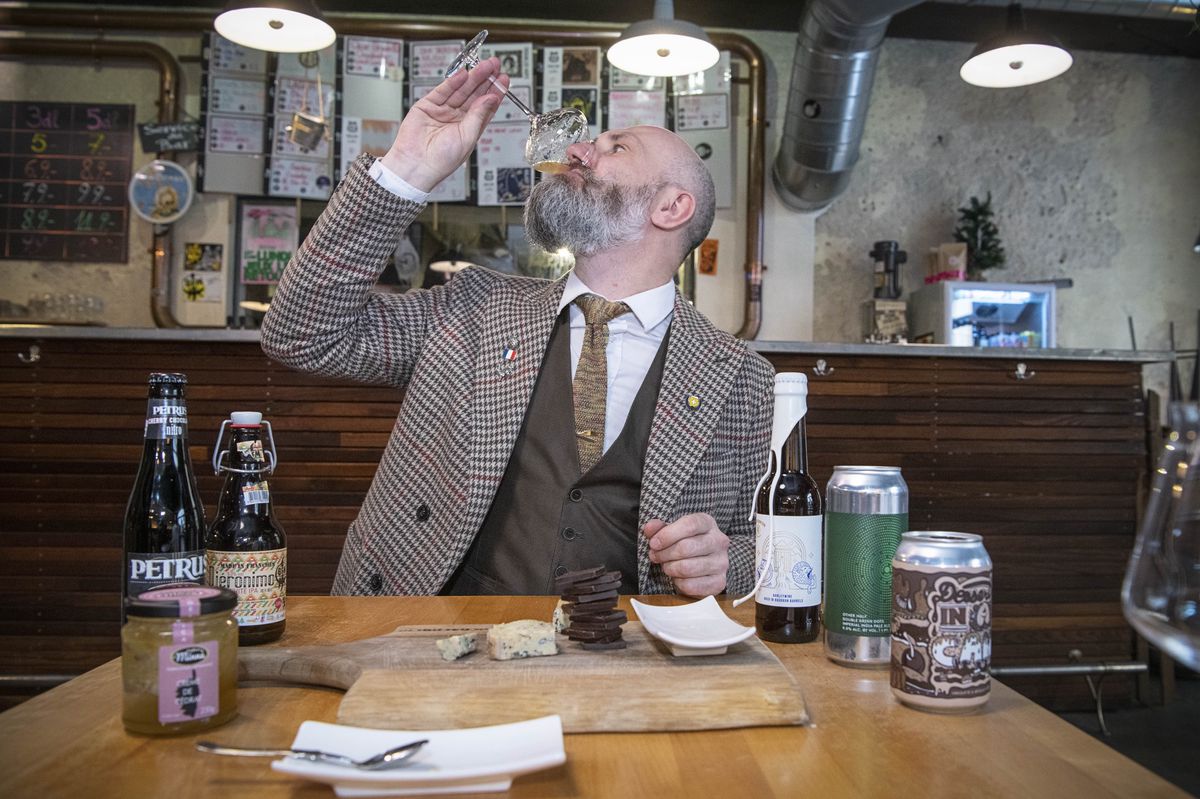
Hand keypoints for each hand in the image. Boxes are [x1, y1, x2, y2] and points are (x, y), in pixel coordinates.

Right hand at [381, 56, 507, 191]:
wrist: (416, 165)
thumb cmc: (441, 160)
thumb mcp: (467, 137)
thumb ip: (478, 115)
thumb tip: (491, 99)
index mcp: (469, 129)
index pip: (486, 106)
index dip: (495, 92)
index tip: (503, 79)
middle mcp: (457, 118)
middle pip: (474, 95)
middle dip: (486, 80)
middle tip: (495, 65)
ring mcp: (443, 111)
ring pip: (461, 90)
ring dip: (473, 77)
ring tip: (484, 66)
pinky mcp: (427, 106)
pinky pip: (443, 90)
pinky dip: (453, 81)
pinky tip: (464, 73)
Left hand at [643, 513, 729, 597]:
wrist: (704, 565)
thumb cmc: (685, 544)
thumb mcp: (672, 532)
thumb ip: (659, 528)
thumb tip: (649, 528)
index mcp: (708, 523)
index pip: (689, 525)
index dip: (667, 535)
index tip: (653, 543)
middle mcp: (719, 541)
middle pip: (686, 547)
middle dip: (664, 554)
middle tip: (655, 556)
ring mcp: (722, 563)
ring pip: (687, 568)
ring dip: (670, 568)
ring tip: (666, 566)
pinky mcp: (719, 582)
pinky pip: (691, 585)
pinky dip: (678, 583)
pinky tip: (677, 578)